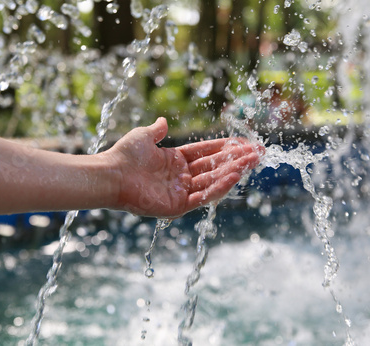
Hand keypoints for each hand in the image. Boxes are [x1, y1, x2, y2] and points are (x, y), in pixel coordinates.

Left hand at [103, 117, 260, 217]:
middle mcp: (181, 177)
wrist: (111, 174)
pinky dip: (219, 187)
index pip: (206, 153)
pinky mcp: (177, 206)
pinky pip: (202, 197)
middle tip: (258, 152)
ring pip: (213, 181)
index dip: (225, 148)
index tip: (244, 142)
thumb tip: (163, 120)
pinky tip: (234, 176)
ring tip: (252, 162)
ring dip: (233, 171)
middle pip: (214, 167)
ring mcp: (181, 192)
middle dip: (237, 159)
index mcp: (175, 161)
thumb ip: (157, 131)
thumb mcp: (143, 137)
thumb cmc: (124, 155)